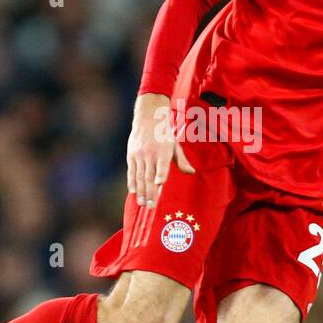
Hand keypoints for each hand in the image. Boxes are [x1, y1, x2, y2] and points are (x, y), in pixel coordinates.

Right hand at [127, 93, 195, 207]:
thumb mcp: (175, 145)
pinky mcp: (131, 155)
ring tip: (142, 203)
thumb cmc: (164, 133)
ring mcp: (139, 154)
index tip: (160, 184)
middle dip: (149, 192)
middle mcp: (150, 153)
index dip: (160, 174)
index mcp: (163, 151)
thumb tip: (191, 172)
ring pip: (139, 176)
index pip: (162, 165)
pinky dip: (132, 182)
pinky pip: (131, 171)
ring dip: (140, 191)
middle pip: (149, 175)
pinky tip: (133, 192)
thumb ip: (182, 160)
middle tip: (151, 206)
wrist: (148, 116)